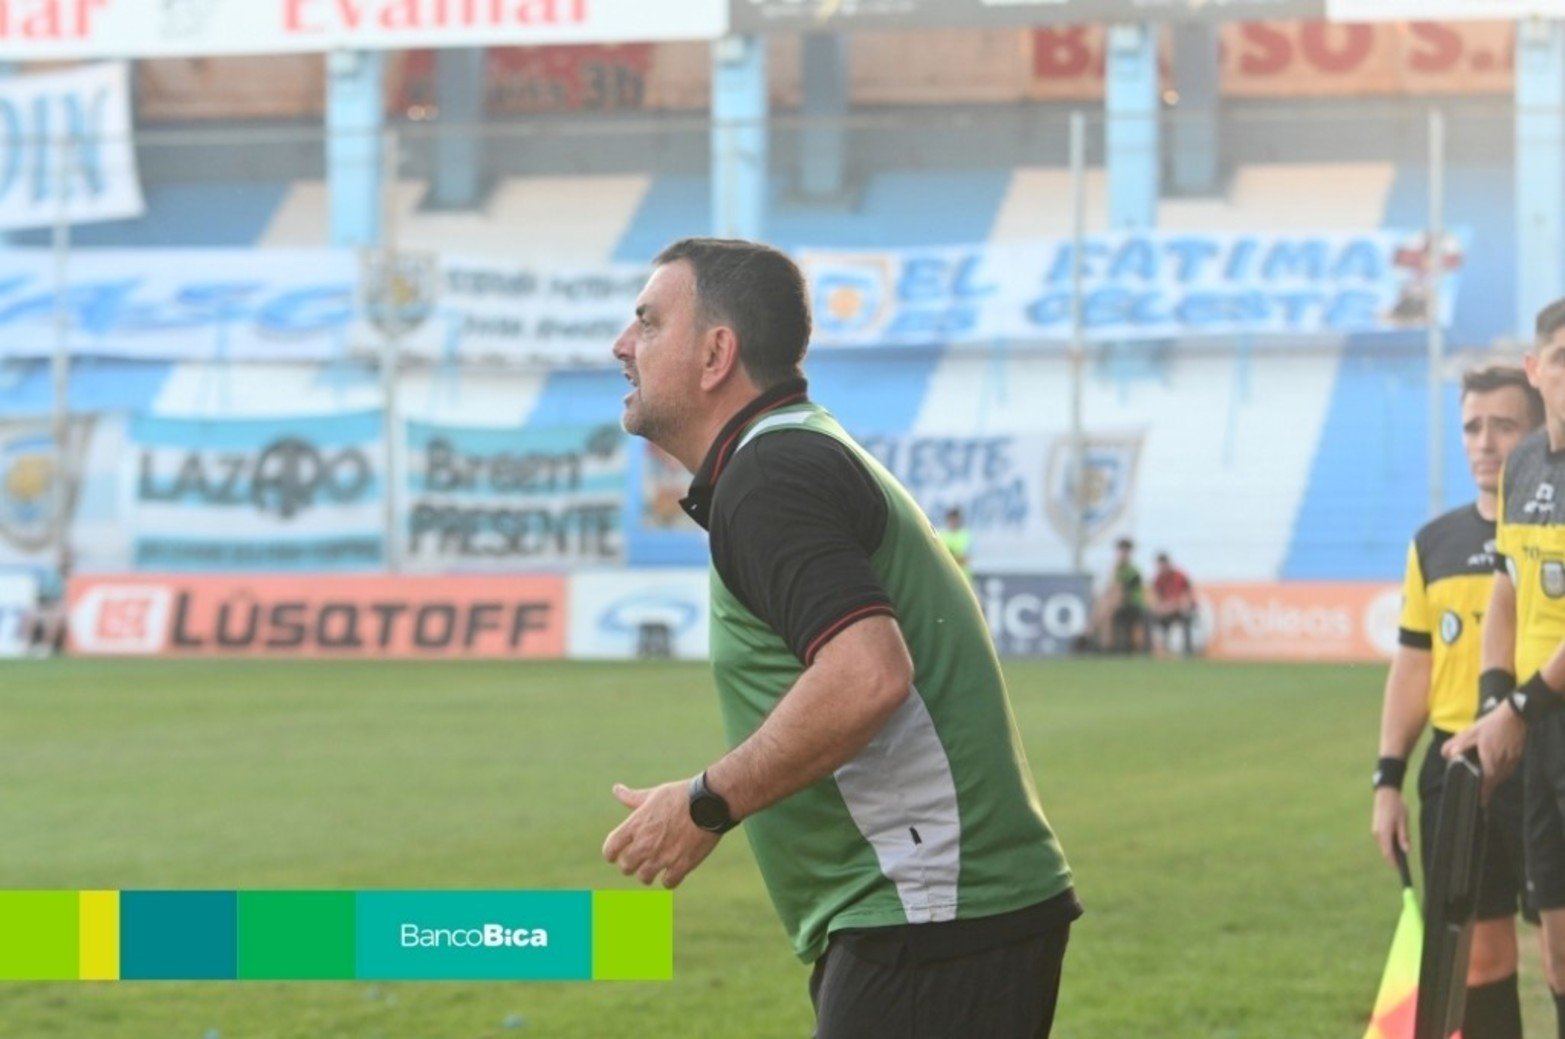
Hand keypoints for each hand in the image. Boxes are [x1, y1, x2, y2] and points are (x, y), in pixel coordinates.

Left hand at [602, 780, 720, 888]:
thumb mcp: (654, 794)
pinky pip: (668, 883)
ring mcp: (663, 856)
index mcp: (635, 825)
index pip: (610, 849)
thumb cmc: (681, 795)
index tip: (616, 855)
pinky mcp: (681, 865)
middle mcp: (645, 843)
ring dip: (649, 873)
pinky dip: (670, 879)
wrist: (709, 802)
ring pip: (644, 877)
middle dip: (631, 865)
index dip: (612, 854)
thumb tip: (616, 789)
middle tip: (640, 860)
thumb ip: (632, 798)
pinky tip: (674, 871)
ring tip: (656, 867)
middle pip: (626, 867)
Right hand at [1371, 787, 1409, 870]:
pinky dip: (1388, 844)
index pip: (1388, 853)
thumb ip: (1403, 837)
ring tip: (1401, 856)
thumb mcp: (1403, 822)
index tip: (1400, 870)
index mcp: (1384, 833)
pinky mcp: (1376, 827)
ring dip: (1391, 851)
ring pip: (1383, 846)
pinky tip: (1396, 844)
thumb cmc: (1396, 806)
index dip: (1394, 862)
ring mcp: (1375, 830)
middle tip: (1403, 865)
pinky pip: (1382, 840)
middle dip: (1392, 858)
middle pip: (1385, 851)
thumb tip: (1406, 851)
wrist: (1385, 793)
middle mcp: (1377, 833)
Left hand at [1443, 707, 1526, 800]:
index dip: (1482, 796)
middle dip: (1486, 788)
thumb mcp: (1471, 733)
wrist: (1515, 715)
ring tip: (1483, 780)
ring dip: (1492, 779)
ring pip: (1501, 777)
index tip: (1478, 804)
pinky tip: (1492, 764)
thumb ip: (1457, 745)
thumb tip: (1446, 756)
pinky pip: (1506, 769)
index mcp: (1491, 764)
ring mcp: (1512, 763)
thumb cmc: (1492, 725)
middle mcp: (1504, 767)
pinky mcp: (1517, 757)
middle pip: (1494, 783)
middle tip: (1478, 793)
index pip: (1486, 787)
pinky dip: (1499, 771)